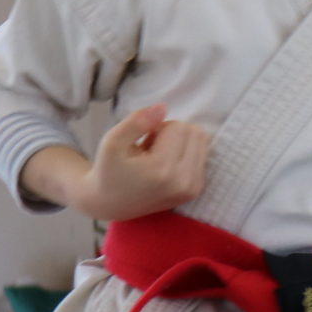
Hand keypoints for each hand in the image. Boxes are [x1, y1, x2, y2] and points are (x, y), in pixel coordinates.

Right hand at [68, 105, 209, 220]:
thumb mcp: (112, 142)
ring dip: (180, 143)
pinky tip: (164, 166)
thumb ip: (136, 121)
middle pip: (195, 132)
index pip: (178, 127)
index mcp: (162, 170)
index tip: (142, 142)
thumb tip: (163, 107)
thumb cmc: (109, 169)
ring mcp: (192, 188)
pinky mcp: (196, 190)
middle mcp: (183, 182)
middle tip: (150, 149)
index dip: (157, 127)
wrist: (111, 203)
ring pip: (201, 141)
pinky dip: (184, 154)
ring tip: (156, 158)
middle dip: (172, 133)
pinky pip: (202, 155)